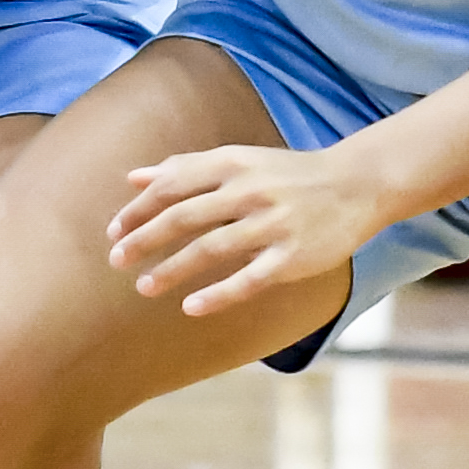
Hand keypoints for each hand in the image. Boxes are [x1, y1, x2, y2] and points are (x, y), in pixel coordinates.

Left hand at [106, 142, 384, 318]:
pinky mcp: (291, 256)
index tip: (113, 232)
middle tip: (116, 261)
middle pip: (183, 217)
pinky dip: (217, 295)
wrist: (355, 184)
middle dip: (143, 240)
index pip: (171, 186)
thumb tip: (133, 177)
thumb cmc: (287, 173)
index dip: (138, 210)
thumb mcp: (238, 160)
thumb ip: (185, 168)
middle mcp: (248, 191)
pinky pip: (248, 279)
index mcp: (231, 164)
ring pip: (210, 249)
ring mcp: (271, 224)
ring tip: (144, 287)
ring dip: (172, 270)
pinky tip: (191, 308)